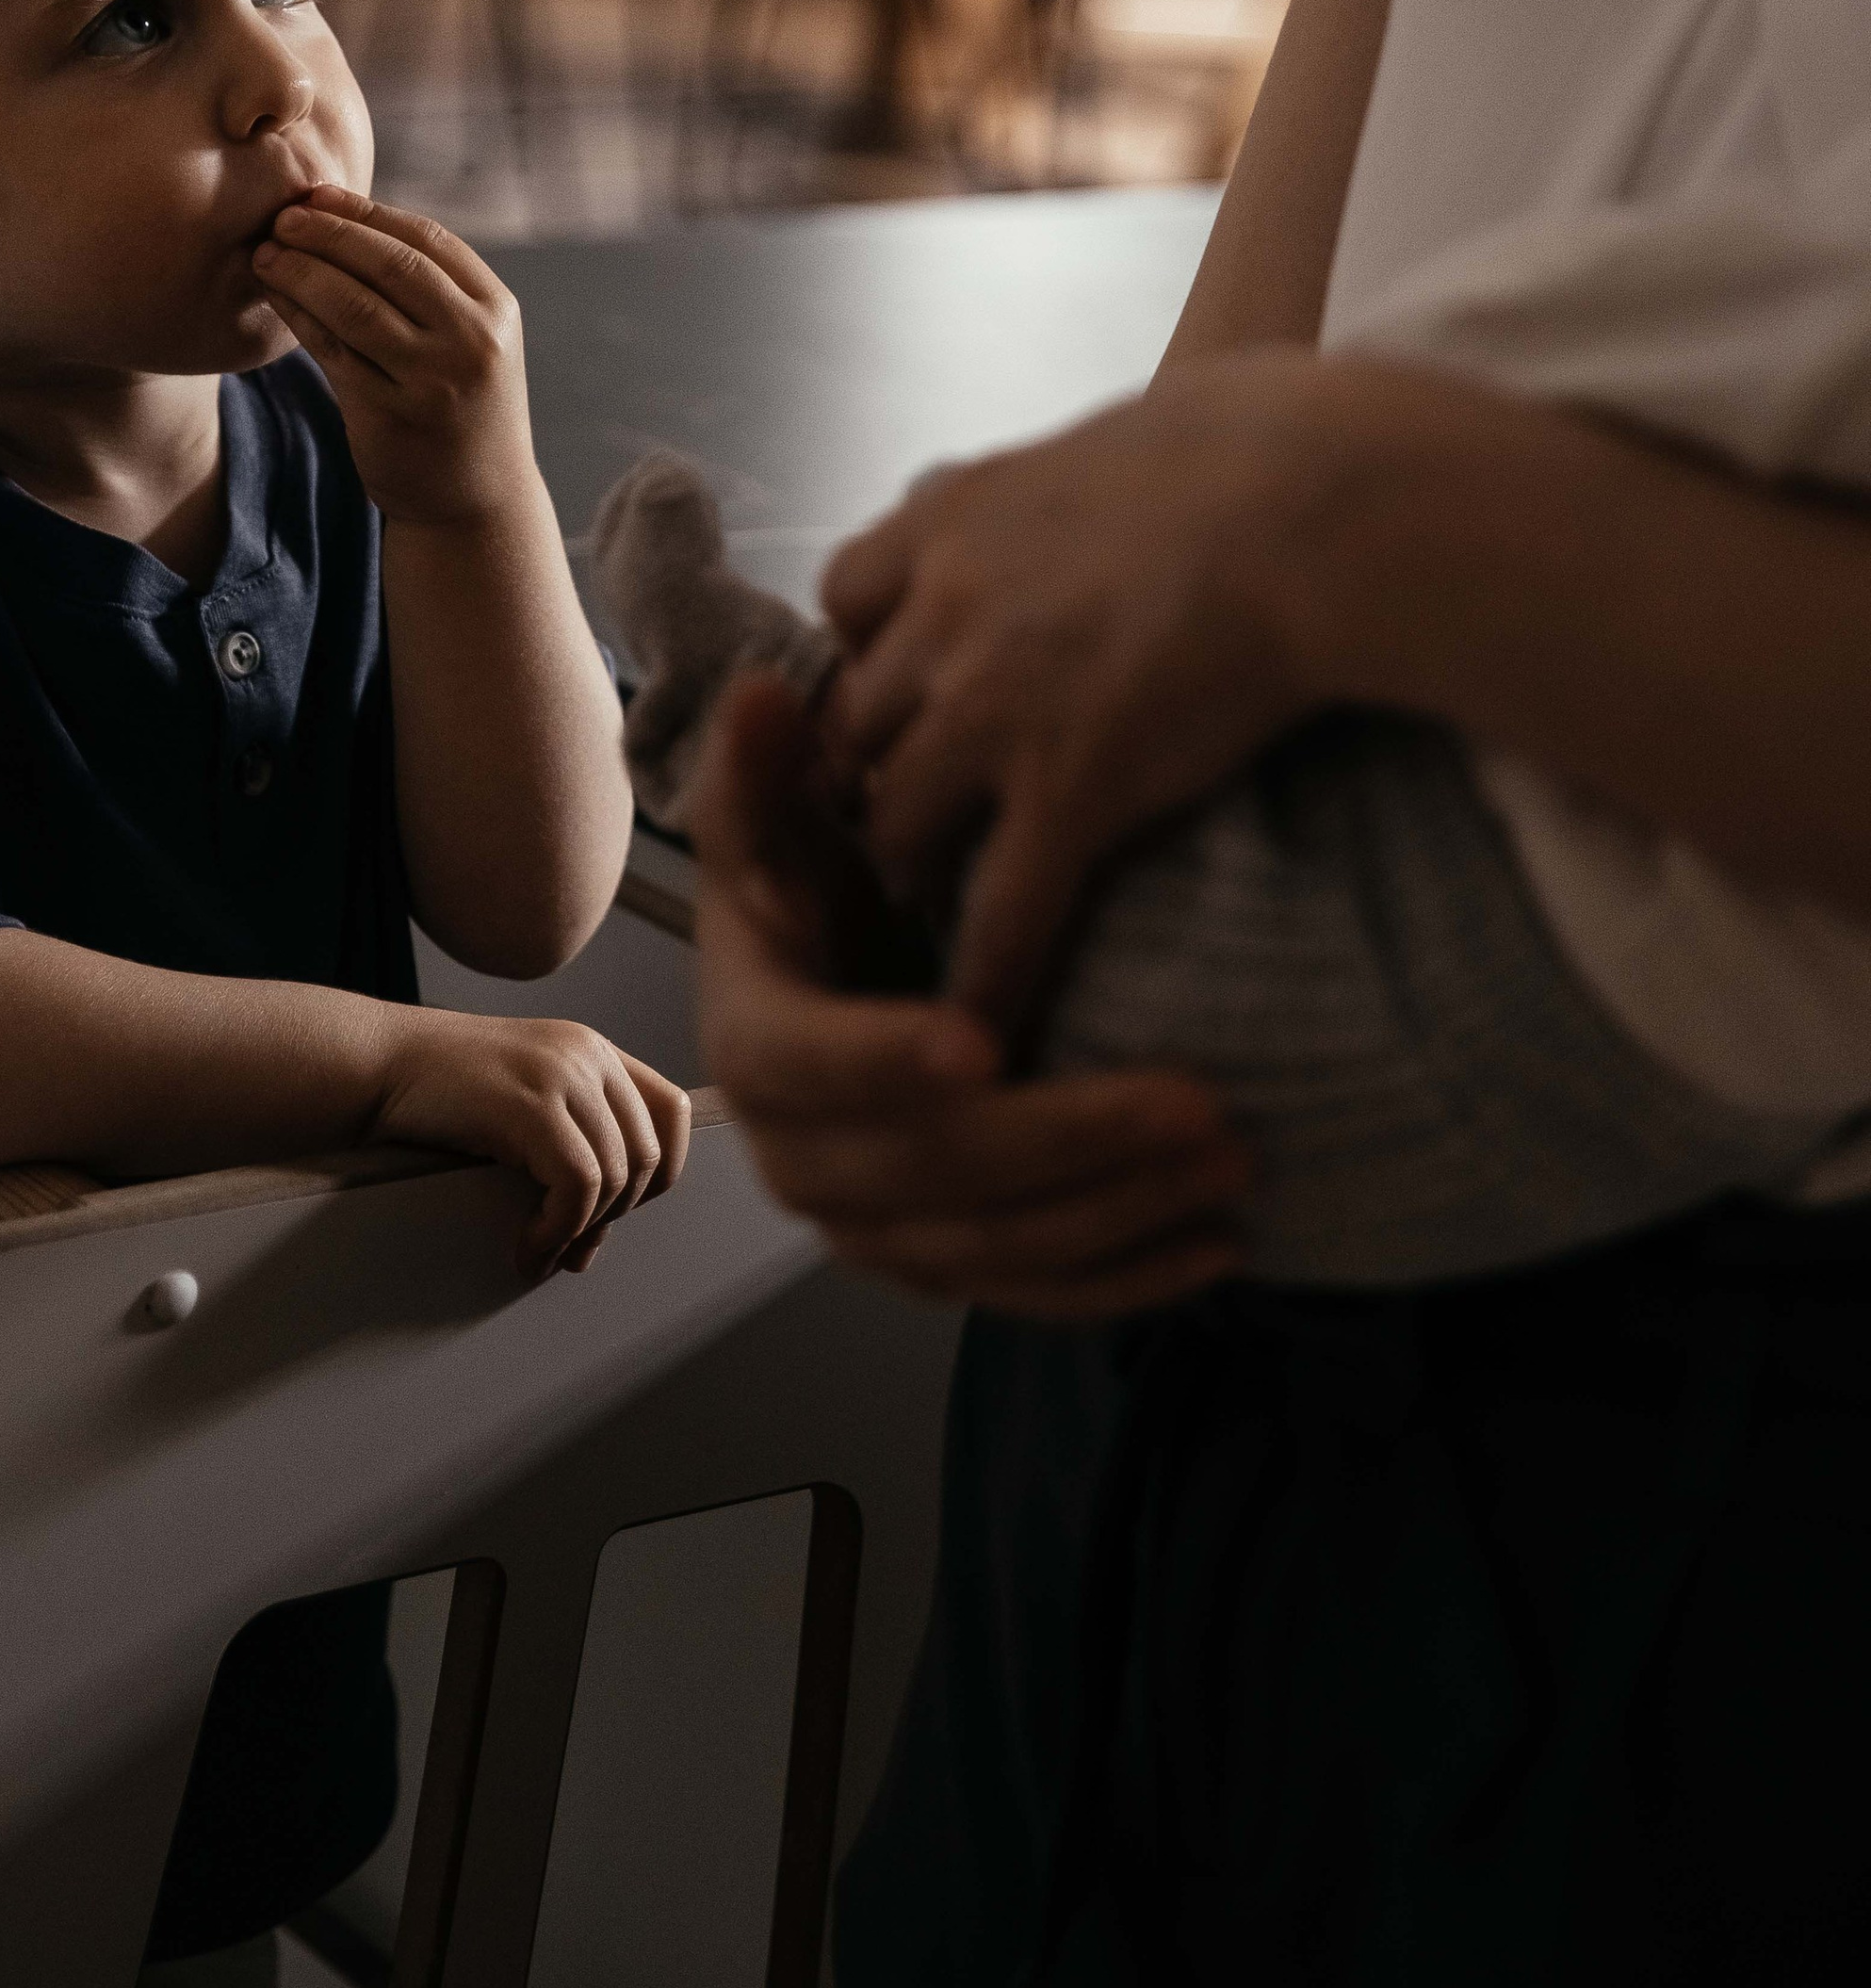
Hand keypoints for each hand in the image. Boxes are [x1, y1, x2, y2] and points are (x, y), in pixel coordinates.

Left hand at [253, 191, 535, 525]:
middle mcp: (471, 341)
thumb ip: (432, 289)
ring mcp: (432, 381)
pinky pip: (331, 352)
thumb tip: (346, 216)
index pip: (427, 239)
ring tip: (264, 253)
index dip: (367, 212)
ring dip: (302, 271)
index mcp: (496, 310)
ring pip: (354, 305)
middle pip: (390, 264)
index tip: (319, 195)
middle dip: (328, 233)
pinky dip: (297, 317)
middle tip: (282, 216)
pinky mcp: (390, 415)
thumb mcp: (472, 341)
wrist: (476, 502)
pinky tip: (274, 297)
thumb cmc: (460, 406)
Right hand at [368, 1003, 692, 1277]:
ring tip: (541, 1254)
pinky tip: (526, 1247)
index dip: (660, 1173)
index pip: (673, 1112)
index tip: (614, 1212)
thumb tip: (596, 1239)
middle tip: (570, 1251)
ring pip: (616, 1177)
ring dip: (581, 1233)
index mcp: (593, 1049)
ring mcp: (562, 1075)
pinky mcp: (532, 1106)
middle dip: (615, 1217)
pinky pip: (578, 1187)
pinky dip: (558, 1231)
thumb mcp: (522, 1103)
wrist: (378, 1064)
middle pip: (649, 1155)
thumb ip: (570, 1144)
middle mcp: (587, 1054)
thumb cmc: (439, 1095)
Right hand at [694, 678, 1249, 1320]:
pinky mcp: (938, 1265)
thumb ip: (766, 766)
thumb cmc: (810, 884)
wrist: (824, 981)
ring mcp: (870, 1229)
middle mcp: (799, 1159)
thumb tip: (765, 693)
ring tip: (1234, 1161)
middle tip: (1198, 1106)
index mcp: (752, 1045)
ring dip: (1119, 1213)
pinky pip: (1030, 1293)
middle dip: (1068, 1143)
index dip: (884, 1058)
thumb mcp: (777, 819)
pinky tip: (1217, 1248)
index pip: (808, 1064)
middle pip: (929, 1172)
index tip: (982, 1038)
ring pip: (993, 1249)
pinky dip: (1123, 1281)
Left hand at [820, 351, 1342, 1037]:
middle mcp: (944, 612)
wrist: (1319, 500)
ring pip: (896, 819)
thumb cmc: (1260, 441)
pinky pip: (999, 911)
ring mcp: (994, 708)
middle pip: (859, 721)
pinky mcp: (1068, 788)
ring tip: (928, 915)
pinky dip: (983, 979)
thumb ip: (1081, 467)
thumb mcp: (1125, 425)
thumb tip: (1121, 454)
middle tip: (896, 826)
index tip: (902, 689)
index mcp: (953, 516)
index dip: (871, 653)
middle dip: (872, 776)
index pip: (849, 597)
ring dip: (909, 870)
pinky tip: (985, 1033)